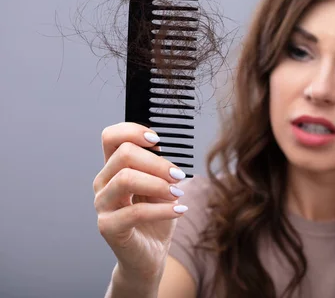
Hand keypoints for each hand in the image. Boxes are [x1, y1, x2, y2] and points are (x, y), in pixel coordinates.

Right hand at [93, 122, 187, 281]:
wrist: (150, 255)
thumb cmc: (156, 217)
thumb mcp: (161, 185)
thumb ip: (158, 166)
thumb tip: (160, 146)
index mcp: (114, 168)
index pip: (111, 137)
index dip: (132, 131)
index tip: (157, 140)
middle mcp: (103, 183)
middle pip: (123, 154)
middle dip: (157, 162)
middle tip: (178, 175)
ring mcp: (102, 205)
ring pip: (126, 178)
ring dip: (158, 183)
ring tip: (178, 194)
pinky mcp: (108, 227)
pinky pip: (135, 211)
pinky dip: (163, 209)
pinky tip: (179, 210)